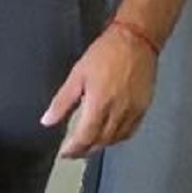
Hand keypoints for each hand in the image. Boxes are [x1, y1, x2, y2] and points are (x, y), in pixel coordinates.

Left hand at [41, 24, 157, 157]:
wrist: (137, 39)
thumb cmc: (104, 54)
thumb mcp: (77, 75)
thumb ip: (62, 102)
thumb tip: (47, 121)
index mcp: (100, 104)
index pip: (85, 137)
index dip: (74, 149)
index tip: (64, 153)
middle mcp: (119, 112)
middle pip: (101, 141)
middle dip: (85, 150)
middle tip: (73, 152)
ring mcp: (134, 111)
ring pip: (116, 139)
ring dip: (100, 145)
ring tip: (87, 145)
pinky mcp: (145, 107)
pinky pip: (130, 131)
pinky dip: (117, 138)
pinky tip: (108, 135)